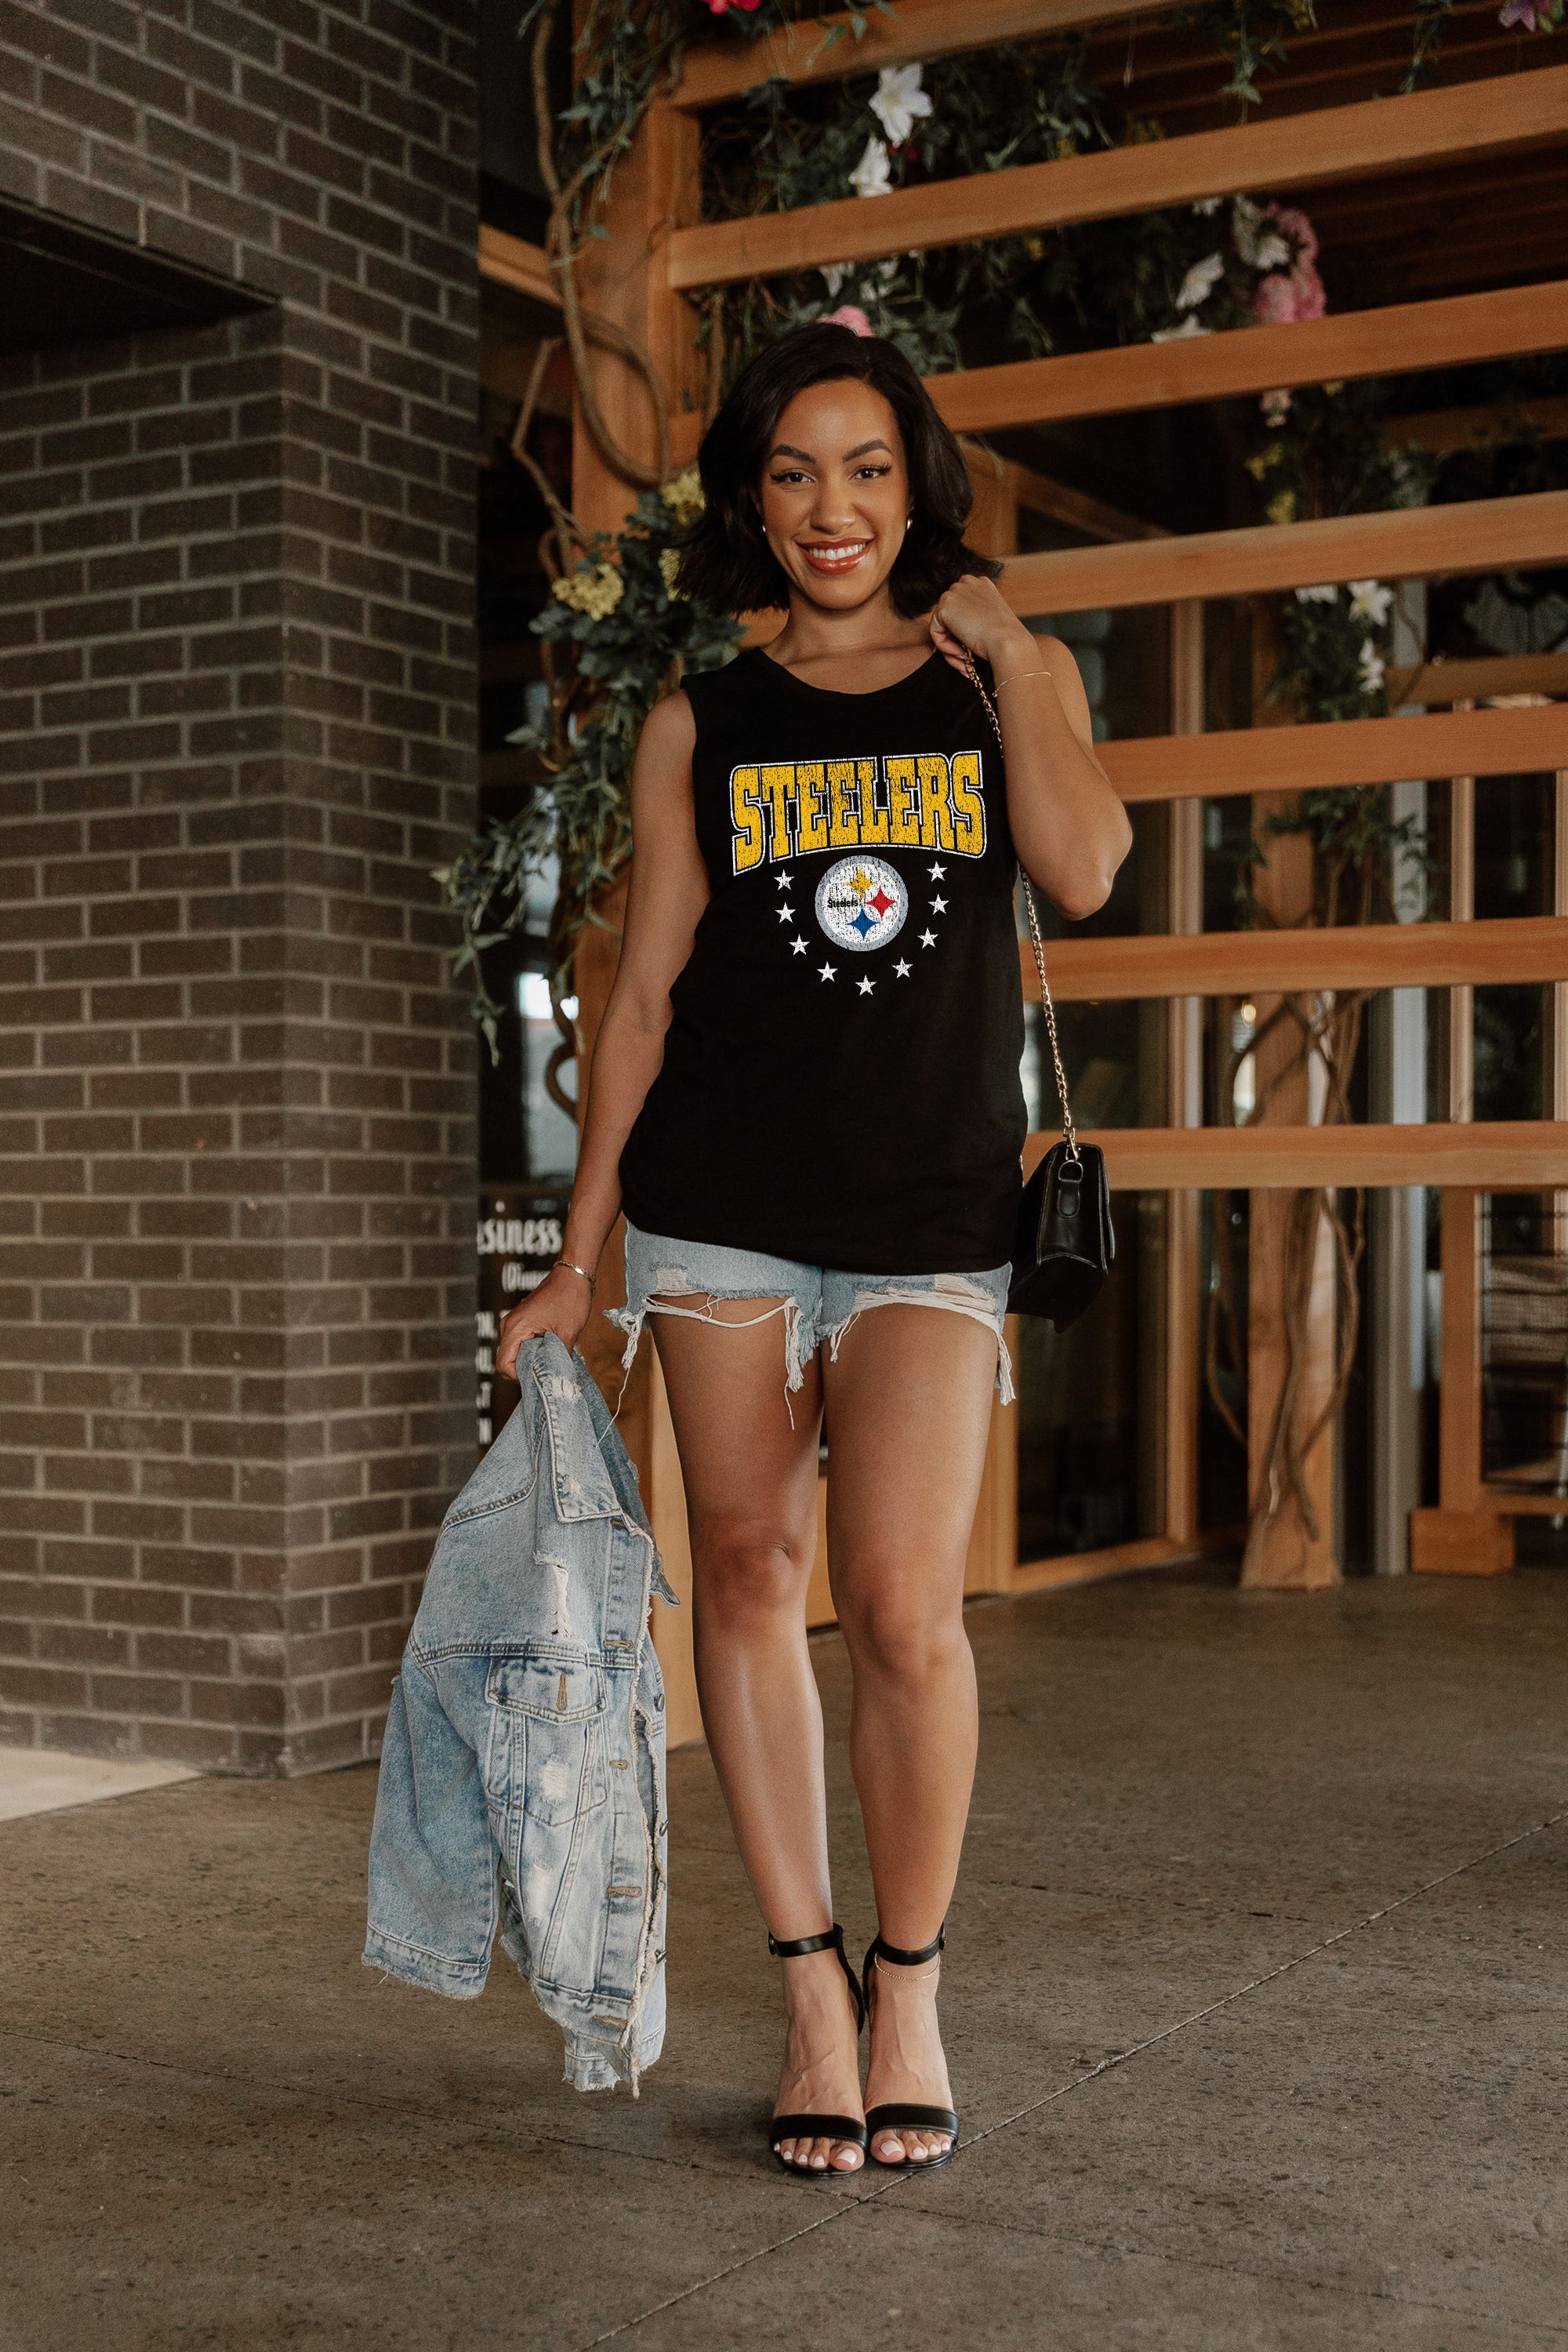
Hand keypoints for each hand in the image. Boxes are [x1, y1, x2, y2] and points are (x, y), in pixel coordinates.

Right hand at [496, 1261, 595, 1381]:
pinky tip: (551, 1345)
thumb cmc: (570, 1298)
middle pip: (507, 1359)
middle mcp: (509, 1325)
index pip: (503, 1365)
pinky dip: (534, 1348)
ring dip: (531, 1358)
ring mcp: (514, 1321)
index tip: (539, 1375)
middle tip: (549, 1368)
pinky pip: (522, 1341)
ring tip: (552, 1355)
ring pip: (516, 1351)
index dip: (519, 1376)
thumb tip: (558, 1377)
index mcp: (515, 1328)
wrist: (573, 1274)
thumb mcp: (567, 1333)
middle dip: (526, 1368)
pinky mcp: (522, 1319)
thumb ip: (558, 1357)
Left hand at [930, 575, 1034, 676]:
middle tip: (966, 657)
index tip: (973, 646)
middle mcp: (967, 582)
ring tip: (965, 658)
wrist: (1007, 641)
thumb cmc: (1005, 637)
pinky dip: (944, 646)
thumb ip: (974, 616)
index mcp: (981, 584)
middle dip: (955, 638)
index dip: (964, 629)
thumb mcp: (991, 619)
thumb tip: (957, 628)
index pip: (961, 606)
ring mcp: (955, 592)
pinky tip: (961, 653)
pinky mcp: (945, 606)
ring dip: (950, 645)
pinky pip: (935, 631)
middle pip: (949, 614)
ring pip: (941, 624)